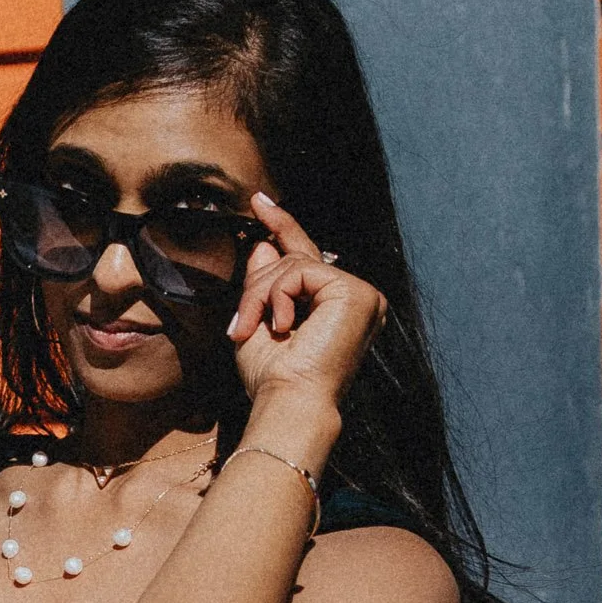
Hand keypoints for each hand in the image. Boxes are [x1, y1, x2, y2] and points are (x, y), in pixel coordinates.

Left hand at [227, 191, 383, 411]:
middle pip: (294, 258)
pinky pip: (301, 270)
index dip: (282, 225)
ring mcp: (360, 293)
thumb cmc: (274, 376)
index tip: (259, 202)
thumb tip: (264, 244)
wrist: (289, 401)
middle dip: (258, 286)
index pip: (306, 256)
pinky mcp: (356, 292)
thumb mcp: (258, 319)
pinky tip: (282, 325)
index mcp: (334, 306)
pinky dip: (278, 295)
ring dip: (262, 294)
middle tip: (241, 324)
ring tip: (254, 329)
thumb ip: (264, 282)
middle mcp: (354, 297)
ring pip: (294, 262)